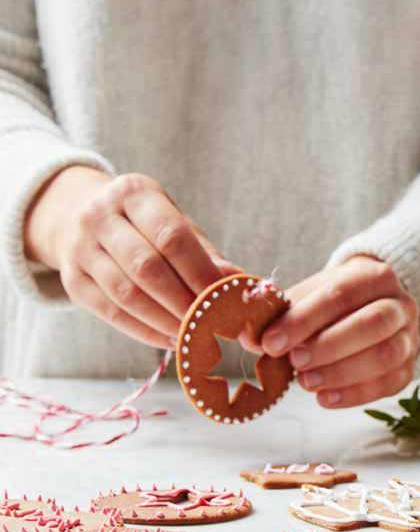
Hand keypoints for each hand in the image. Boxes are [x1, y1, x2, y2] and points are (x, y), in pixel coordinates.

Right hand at [24, 167, 239, 348]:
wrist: (79, 216)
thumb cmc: (143, 223)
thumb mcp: (172, 220)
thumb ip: (203, 251)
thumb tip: (235, 279)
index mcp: (134, 193)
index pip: (171, 235)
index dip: (199, 271)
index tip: (224, 298)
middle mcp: (100, 216)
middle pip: (146, 267)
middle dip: (183, 300)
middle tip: (210, 323)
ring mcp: (80, 248)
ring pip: (126, 294)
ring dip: (164, 321)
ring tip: (192, 335)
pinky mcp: (72, 281)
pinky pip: (111, 313)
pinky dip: (144, 331)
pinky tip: (169, 339)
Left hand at [261, 255, 418, 407]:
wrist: (374, 305)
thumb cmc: (335, 302)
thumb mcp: (309, 295)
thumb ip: (281, 312)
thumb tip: (249, 337)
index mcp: (373, 276)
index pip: (339, 295)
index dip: (303, 320)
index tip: (270, 342)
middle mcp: (400, 304)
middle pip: (372, 323)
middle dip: (329, 346)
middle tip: (294, 363)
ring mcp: (410, 337)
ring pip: (385, 356)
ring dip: (342, 373)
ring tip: (306, 383)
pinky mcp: (409, 368)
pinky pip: (388, 384)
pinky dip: (354, 395)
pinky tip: (324, 398)